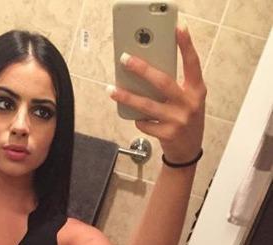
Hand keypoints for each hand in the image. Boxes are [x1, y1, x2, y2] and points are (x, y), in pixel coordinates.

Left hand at [108, 24, 205, 163]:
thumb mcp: (187, 102)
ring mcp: (178, 120)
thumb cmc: (185, 121)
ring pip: (146, 105)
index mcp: (196, 90)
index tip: (178, 29)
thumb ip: (175, 88)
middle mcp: (189, 103)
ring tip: (111, 90)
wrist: (188, 152)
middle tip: (126, 59)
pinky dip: (139, 120)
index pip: (193, 63)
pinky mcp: (167, 134)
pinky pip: (144, 123)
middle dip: (142, 69)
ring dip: (126, 97)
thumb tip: (146, 74)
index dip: (187, 46)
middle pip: (162, 82)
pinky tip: (140, 120)